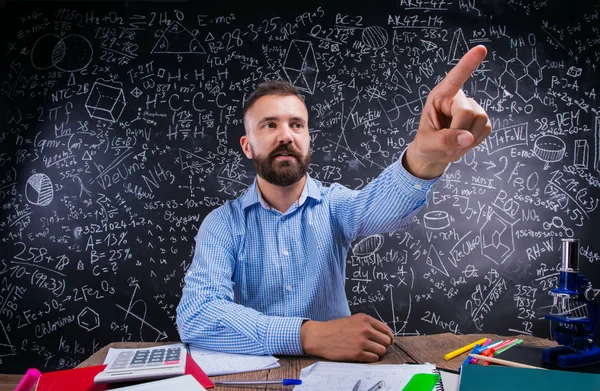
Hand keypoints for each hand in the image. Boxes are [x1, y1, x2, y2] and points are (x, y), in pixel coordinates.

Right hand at [300, 313, 393, 361]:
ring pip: (381, 350)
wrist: (320, 336)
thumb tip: (384, 334)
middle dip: (383, 345)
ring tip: (369, 351)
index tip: (387, 340)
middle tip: (377, 346)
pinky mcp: (357, 354)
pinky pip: (373, 358)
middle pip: (386, 341)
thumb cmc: (335, 328)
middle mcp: (365, 329)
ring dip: (377, 352)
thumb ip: (368, 325)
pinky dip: (371, 358)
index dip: (388, 336)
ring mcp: (361, 342)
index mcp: (365, 319)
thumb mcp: (353, 320)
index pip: (385, 329)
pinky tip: (364, 354)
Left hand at [405, 45, 491, 178]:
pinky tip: (464, 141)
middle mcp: (457, 98)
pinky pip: (487, 128)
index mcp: (439, 97)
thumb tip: (468, 137)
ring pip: (481, 120)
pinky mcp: (482, 118)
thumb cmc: (427, 144)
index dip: (468, 63)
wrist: (434, 155)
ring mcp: (472, 107)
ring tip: (454, 142)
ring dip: (468, 138)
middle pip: (468, 112)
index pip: (455, 78)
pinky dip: (476, 140)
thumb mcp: (428, 144)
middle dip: (459, 131)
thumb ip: (444, 140)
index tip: (480, 49)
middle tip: (447, 144)